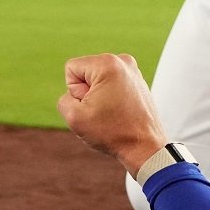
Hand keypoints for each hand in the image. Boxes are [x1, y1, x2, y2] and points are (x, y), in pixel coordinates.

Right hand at [57, 53, 166, 175]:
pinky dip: (111, 98)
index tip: (92, 106)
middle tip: (103, 111)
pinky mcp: (137, 81)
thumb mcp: (75, 118)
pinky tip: (120, 113)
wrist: (145, 148)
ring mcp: (132, 70)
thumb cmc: (114, 133)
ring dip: (98, 97)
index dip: (75, 92)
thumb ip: (64, 100)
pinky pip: (111, 85)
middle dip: (87, 93)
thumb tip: (74, 94)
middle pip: (85, 73)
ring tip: (112, 113)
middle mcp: (122, 61)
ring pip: (97, 80)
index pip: (71, 69)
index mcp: (107, 63)